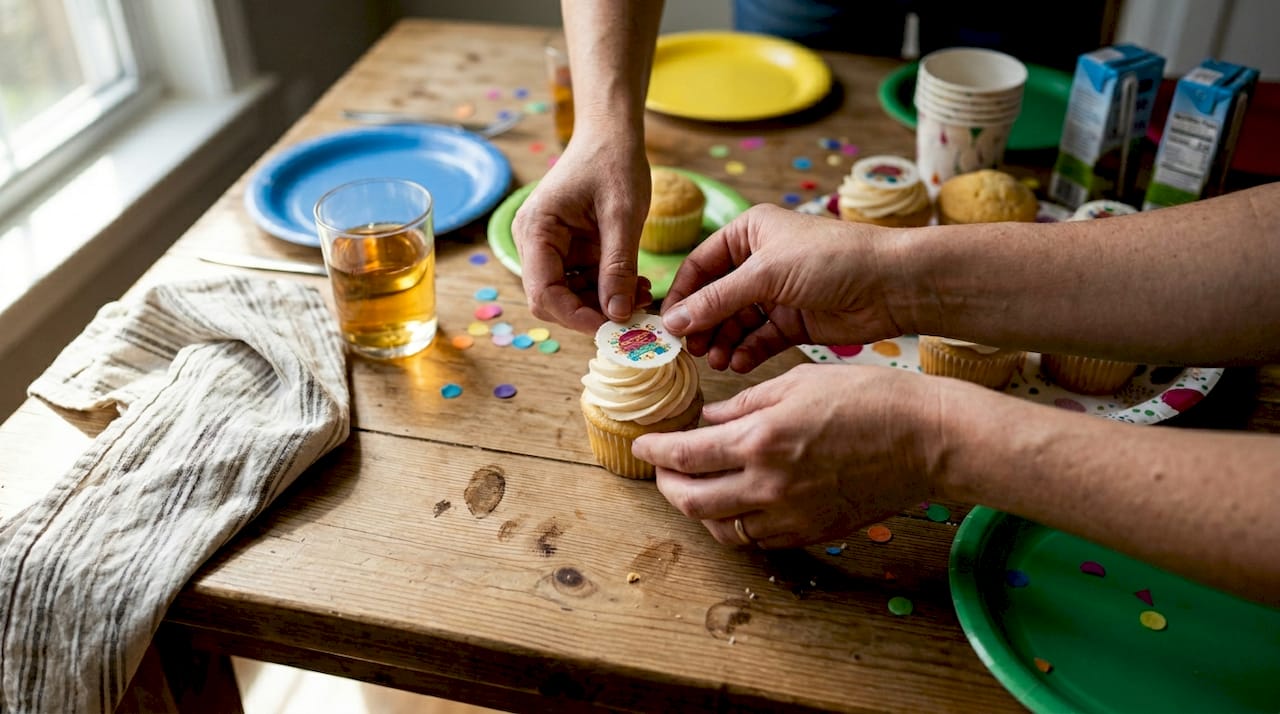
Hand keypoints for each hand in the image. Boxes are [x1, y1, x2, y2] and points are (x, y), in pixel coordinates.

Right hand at [512, 137, 652, 331]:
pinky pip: (584, 281)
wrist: (612, 132)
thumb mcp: (622, 215)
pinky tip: (636, 285)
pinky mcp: (569, 249)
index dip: (576, 317)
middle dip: (593, 312)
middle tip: (635, 313)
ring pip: (570, 295)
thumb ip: (618, 267)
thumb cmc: (614, 161)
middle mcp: (534, 241)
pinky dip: (608, 289)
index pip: (543, 293)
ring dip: (604, 303)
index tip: (615, 328)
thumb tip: (617, 315)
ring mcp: (550, 246)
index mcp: (537, 230)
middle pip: (553, 299)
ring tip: (643, 295)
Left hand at [632, 364, 951, 547]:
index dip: (656, 451)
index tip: (645, 443)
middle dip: (667, 485)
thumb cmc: (869, 399)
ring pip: (721, 529)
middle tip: (663, 468)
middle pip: (692, 501)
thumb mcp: (798, 382)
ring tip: (695, 486)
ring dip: (698, 510)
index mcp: (760, 439)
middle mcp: (768, 484)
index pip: (685, 455)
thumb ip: (744, 405)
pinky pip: (757, 539)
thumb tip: (708, 420)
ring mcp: (791, 515)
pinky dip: (735, 525)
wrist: (927, 439)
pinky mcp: (812, 532)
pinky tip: (735, 504)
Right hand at [661, 204, 905, 371]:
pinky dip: (747, 352)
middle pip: (714, 299)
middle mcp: (759, 262)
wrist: (890, 284)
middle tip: (692, 352)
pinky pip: (759, 340)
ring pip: (735, 323)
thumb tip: (673, 323)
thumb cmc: (831, 259)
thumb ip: (717, 300)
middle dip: (703, 326)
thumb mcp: (766, 274)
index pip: (700, 266)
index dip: (682, 296)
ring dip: (724, 343)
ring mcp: (776, 294)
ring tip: (718, 362)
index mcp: (749, 233)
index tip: (667, 327)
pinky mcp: (793, 322)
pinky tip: (739, 364)